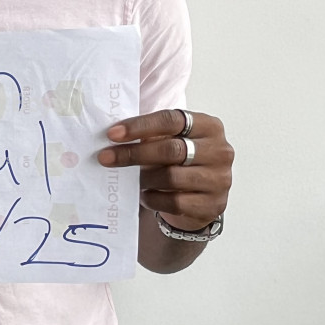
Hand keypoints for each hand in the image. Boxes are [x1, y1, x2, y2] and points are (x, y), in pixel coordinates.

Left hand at [98, 109, 232, 229]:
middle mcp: (219, 150)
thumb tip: (113, 135)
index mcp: (209, 126)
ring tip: (132, 180)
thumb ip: (152, 135)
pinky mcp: (212, 205)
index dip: (139, 126)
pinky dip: (153, 198)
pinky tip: (145, 195)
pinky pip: (175, 202)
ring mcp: (219, 179)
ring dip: (144, 178)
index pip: (172, 120)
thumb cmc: (180, 163)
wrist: (200, 199)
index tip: (112, 134)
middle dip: (133, 153)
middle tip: (105, 157)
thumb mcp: (172, 142)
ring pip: (171, 177)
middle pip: (171, 149)